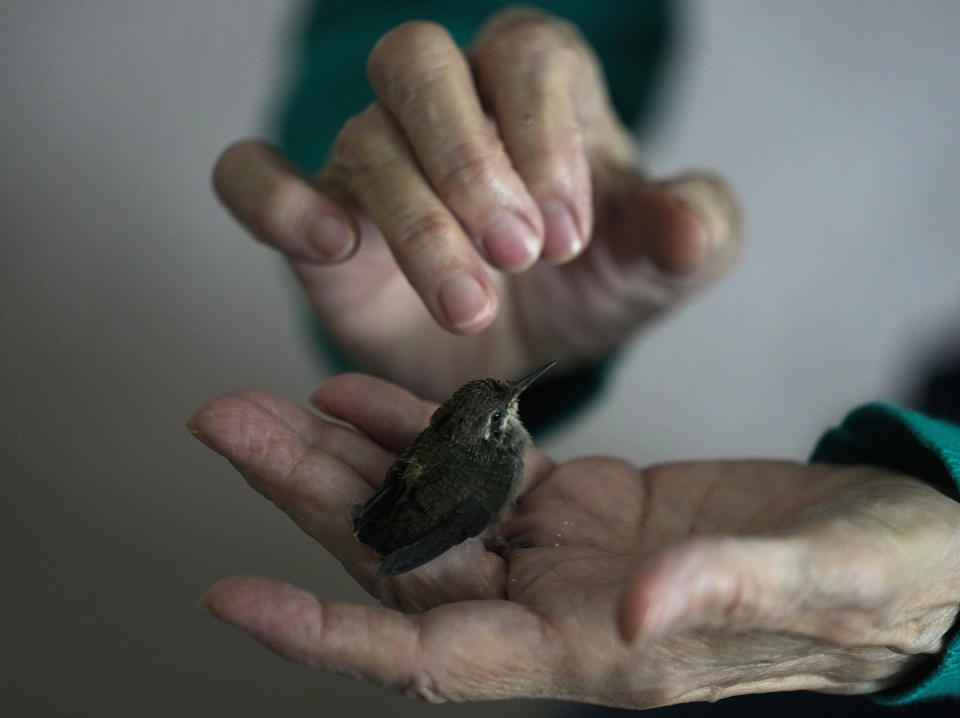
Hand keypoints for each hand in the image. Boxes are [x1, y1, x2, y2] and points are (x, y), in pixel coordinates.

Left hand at [190, 375, 959, 706]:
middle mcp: (555, 610)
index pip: (434, 656)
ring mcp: (561, 553)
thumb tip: (630, 606)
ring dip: (346, 458)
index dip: (330, 632)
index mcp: (596, 652)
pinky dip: (421, 430)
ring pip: (427, 507)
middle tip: (224, 425)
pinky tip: (364, 396)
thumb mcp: (815, 588)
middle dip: (307, 501)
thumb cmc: (871, 588)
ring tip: (267, 403)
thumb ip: (721, 593)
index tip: (230, 597)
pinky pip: (479, 466)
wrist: (894, 555)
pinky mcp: (581, 503)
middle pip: (404, 561)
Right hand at [212, 8, 740, 399]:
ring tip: (468, 305)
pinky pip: (253, 176)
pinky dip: (273, 199)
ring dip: (415, 222)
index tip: (567, 236)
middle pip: (419, 64)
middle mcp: (446, 104)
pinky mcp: (315, 213)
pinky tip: (331, 246)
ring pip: (362, 140)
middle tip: (516, 254)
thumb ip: (691, 232)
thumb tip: (687, 229)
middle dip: (466, 159)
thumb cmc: (588, 285)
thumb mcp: (658, 265)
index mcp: (536, 87)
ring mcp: (371, 154)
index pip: (525, 57)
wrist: (521, 348)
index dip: (544, 137)